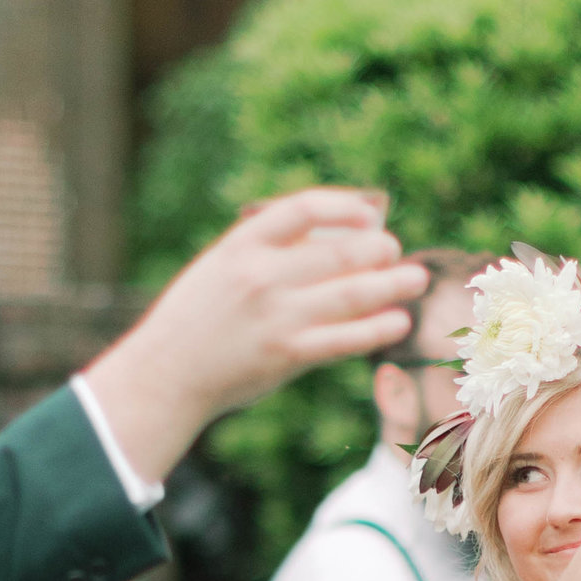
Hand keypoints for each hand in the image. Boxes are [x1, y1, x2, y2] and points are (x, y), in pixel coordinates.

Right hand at [86, 193, 427, 483]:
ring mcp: (276, 315)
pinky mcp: (286, 354)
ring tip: (415, 280)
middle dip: (379, 250)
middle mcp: (261, 275)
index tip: (369, 215)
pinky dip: (377, 328)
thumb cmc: (197, 318)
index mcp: (242, 243)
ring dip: (392, 285)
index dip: (345, 207)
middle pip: (340, 252)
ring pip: (352, 294)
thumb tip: (332, 238)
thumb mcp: (220, 266)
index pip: (304, 207)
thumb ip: (268, 251)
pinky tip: (398, 321)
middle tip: (395, 252)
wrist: (166, 373)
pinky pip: (345, 338)